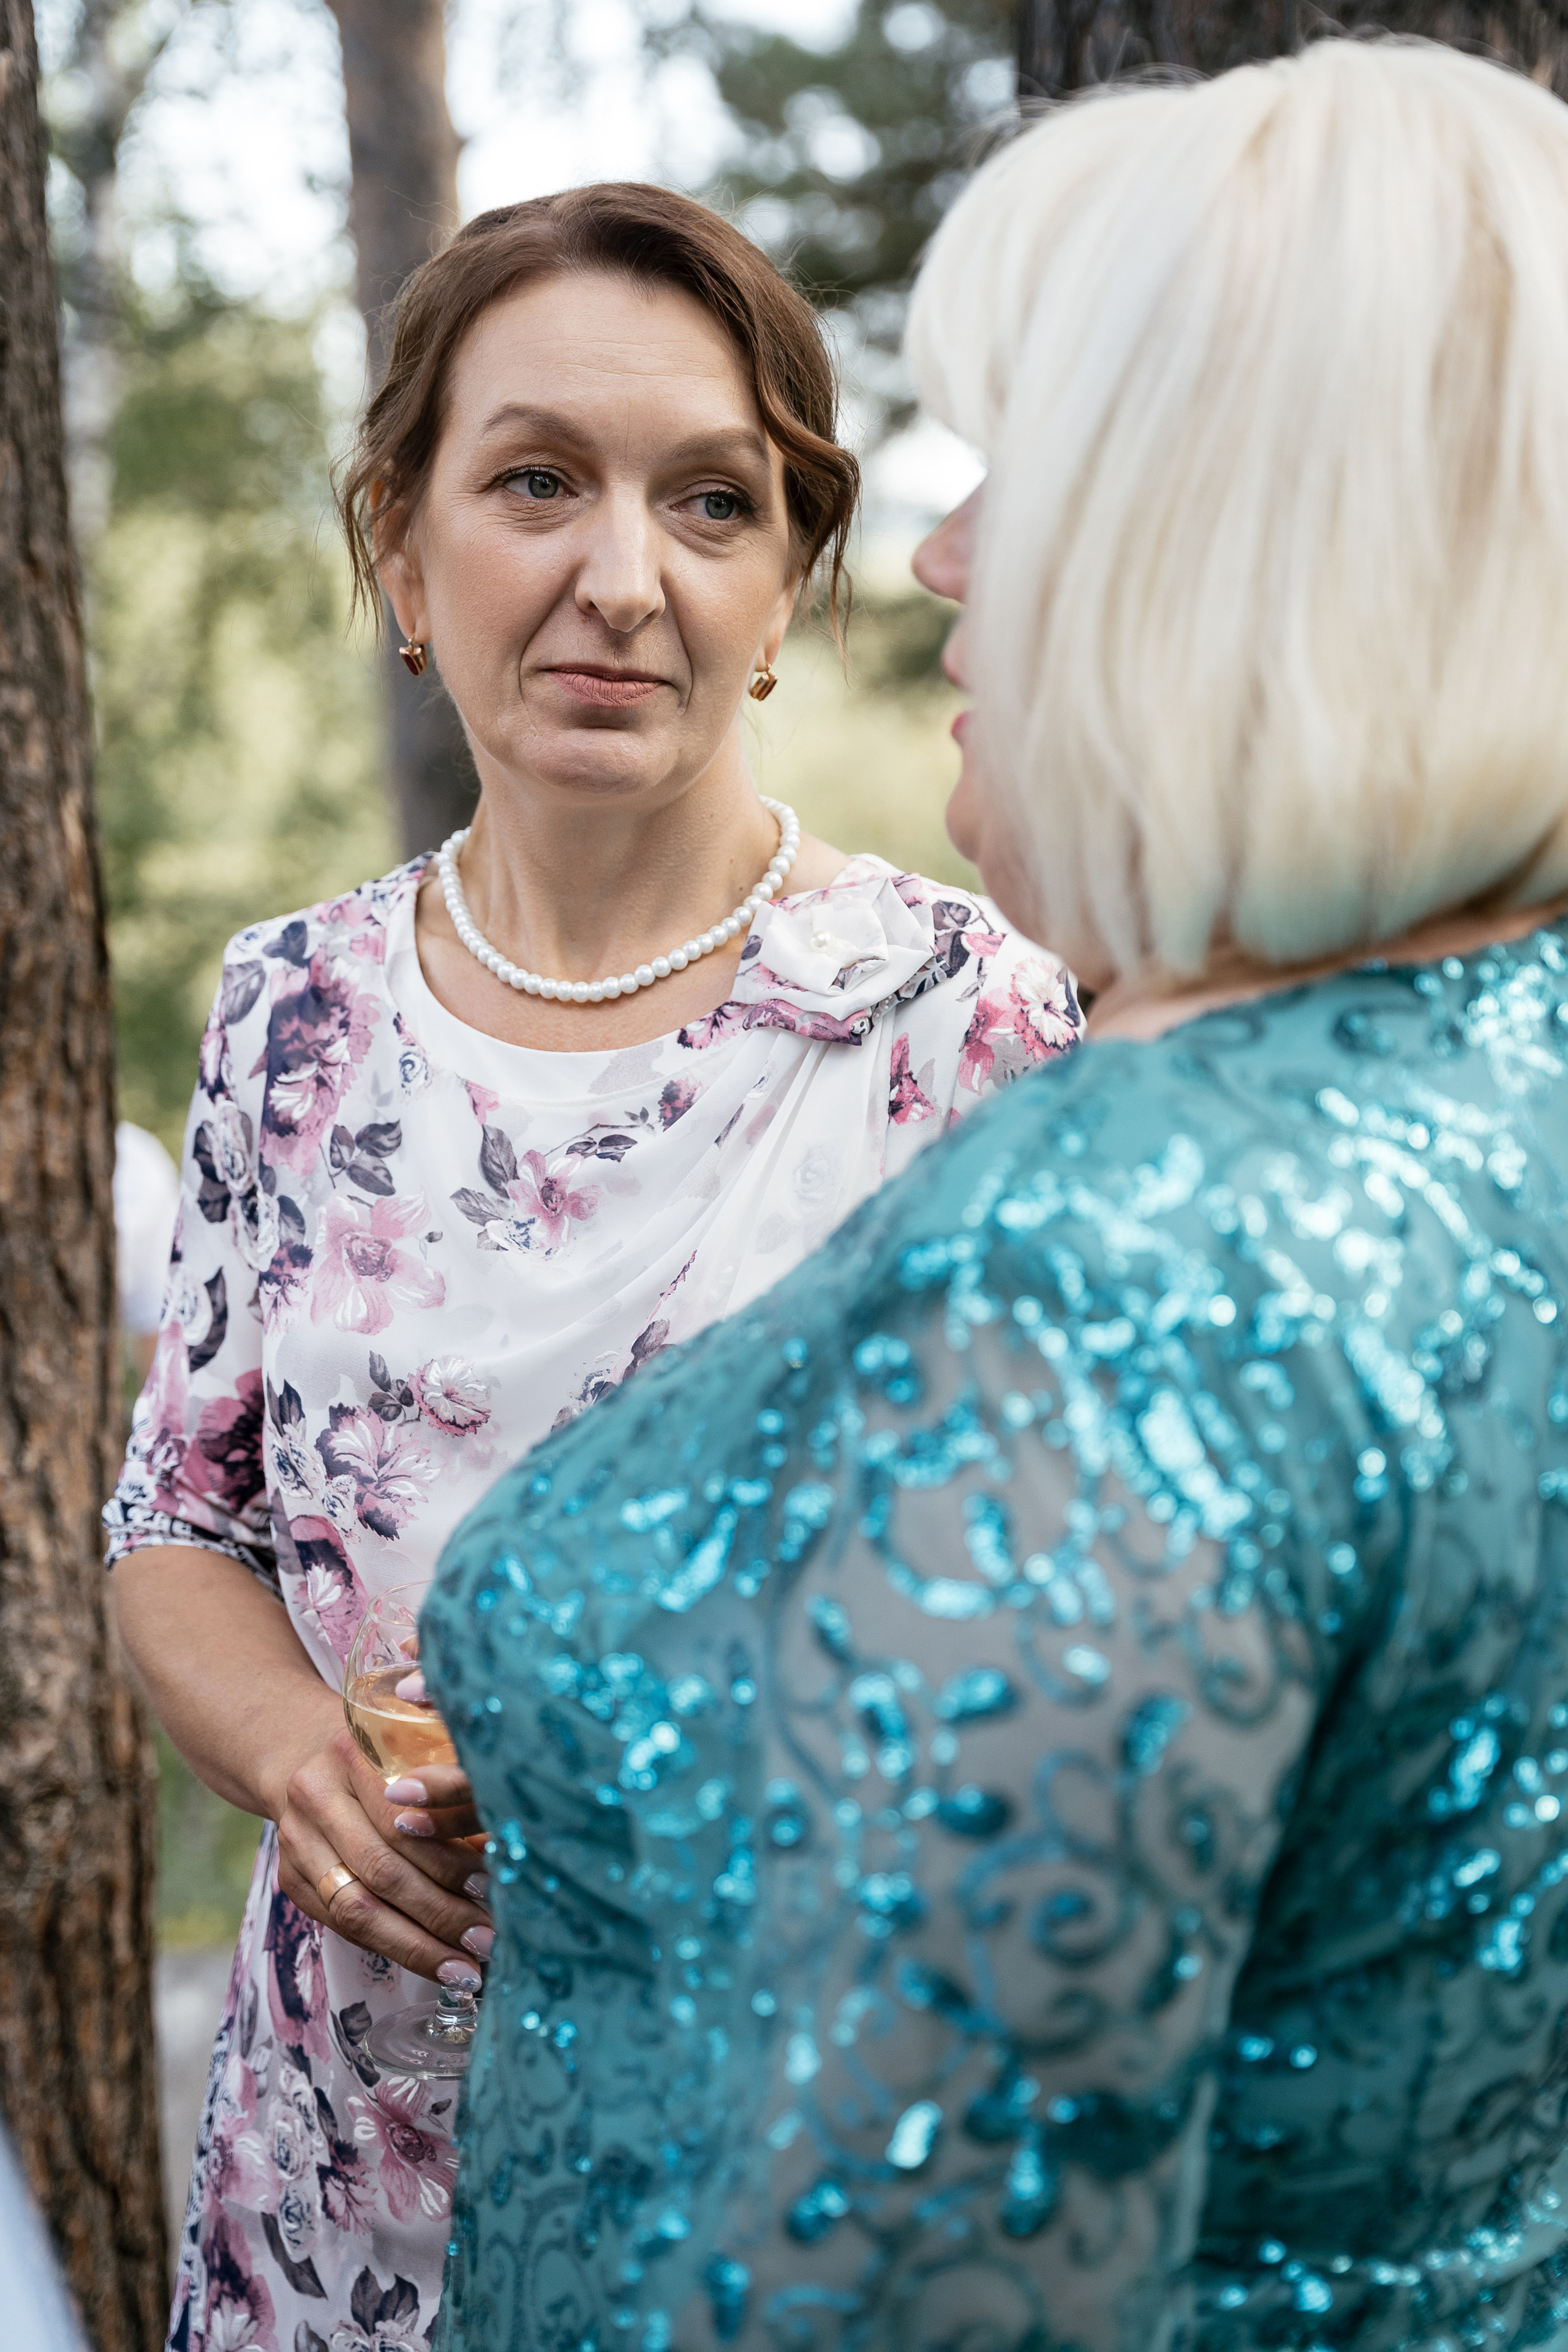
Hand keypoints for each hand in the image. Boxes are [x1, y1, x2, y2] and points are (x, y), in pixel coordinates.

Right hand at [272, 1729, 492, 1984]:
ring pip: (357, 1908)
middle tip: (487, 1941)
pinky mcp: (290, 1879)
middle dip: (440, 1912)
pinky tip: (429, 1962)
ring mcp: (296, 1840)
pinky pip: (342, 1926)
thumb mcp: (420, 1753)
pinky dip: (390, 1948)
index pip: (402, 1820)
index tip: (490, 1887)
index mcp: (352, 1752)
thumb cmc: (387, 1759)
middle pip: (381, 1868)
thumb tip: (504, 1854)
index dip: (447, 1859)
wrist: (310, 1761)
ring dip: (416, 1945)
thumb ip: (451, 1793)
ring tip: (464, 1968)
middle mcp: (315, 1794)